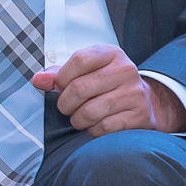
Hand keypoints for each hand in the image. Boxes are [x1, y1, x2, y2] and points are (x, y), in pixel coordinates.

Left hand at [31, 45, 185, 136]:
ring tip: (81, 118)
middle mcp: (126, 70)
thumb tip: (38, 80)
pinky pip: (103, 128)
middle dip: (65, 104)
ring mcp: (134, 93)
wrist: (146, 103)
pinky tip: (97, 125)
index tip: (60, 87)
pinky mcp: (139, 116)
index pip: (79, 60)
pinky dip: (93, 130)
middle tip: (66, 108)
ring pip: (89, 112)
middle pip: (80, 88)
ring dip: (77, 120)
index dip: (61, 77)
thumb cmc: (108, 86)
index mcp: (111, 54)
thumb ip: (60, 75)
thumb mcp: (87, 72)